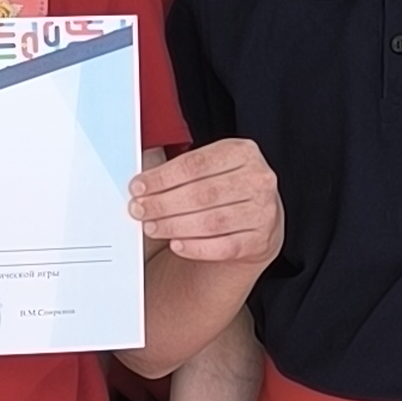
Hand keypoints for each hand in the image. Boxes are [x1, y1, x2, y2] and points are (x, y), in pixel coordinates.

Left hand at [131, 139, 282, 272]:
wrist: (252, 221)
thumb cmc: (222, 192)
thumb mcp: (207, 169)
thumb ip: (177, 168)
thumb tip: (141, 171)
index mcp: (242, 152)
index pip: (195, 164)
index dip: (162, 177)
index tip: (138, 187)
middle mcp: (257, 180)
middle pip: (202, 193)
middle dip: (163, 203)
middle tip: (139, 210)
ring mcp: (263, 212)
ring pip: (212, 221)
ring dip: (174, 226)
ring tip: (152, 227)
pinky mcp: (260, 241)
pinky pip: (224, 247)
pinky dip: (196, 247)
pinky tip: (177, 244)